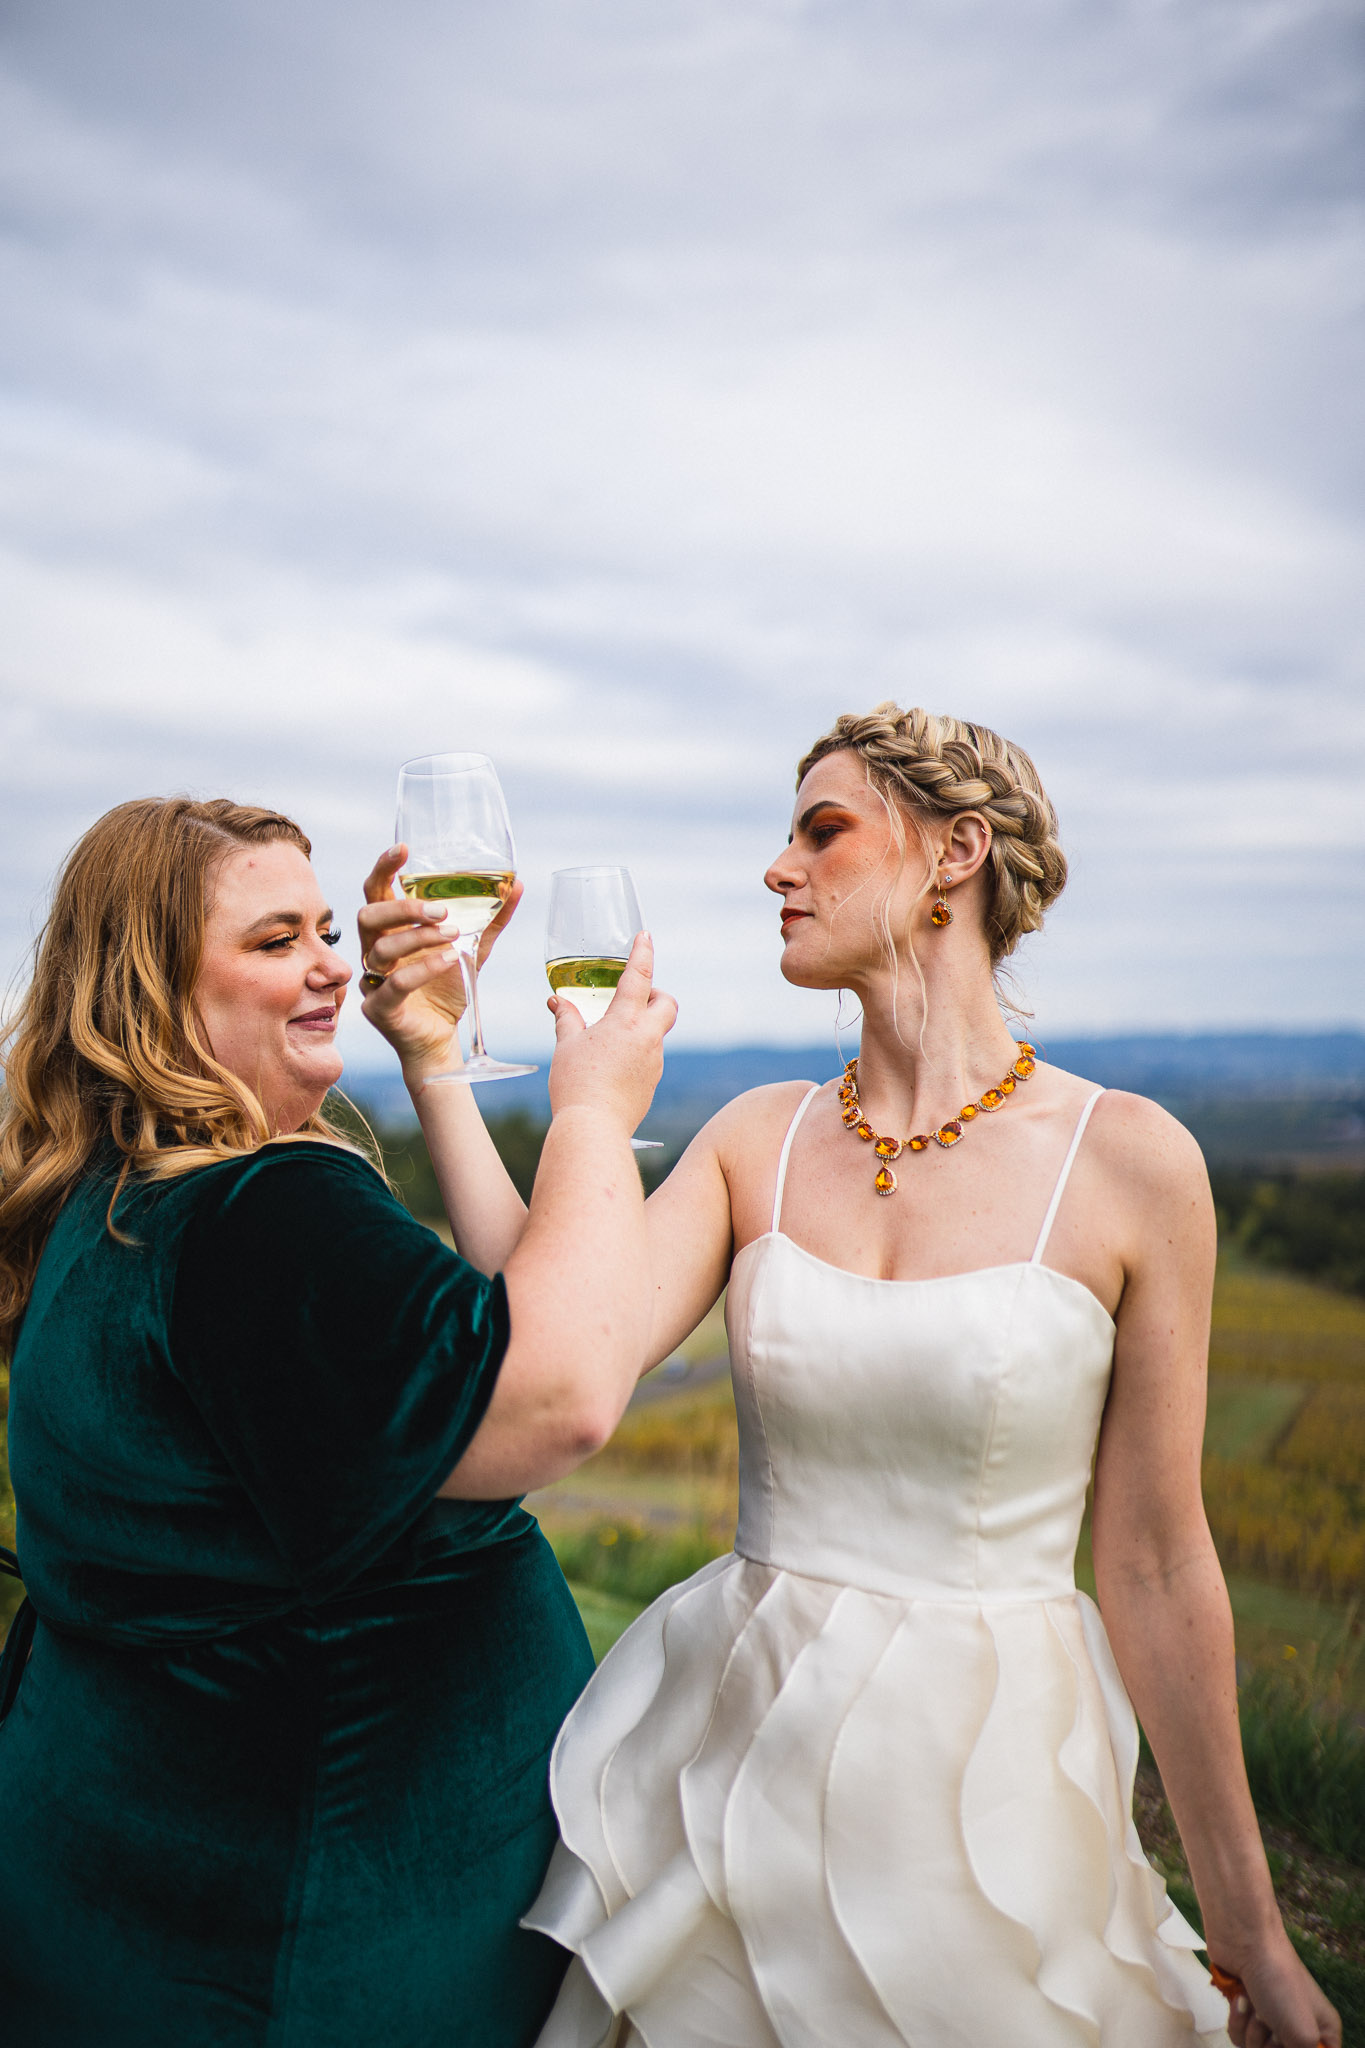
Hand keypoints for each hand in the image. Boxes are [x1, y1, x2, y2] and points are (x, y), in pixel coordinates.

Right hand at [356, 844, 521, 1080]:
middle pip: (369, 915)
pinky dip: (423, 969)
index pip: (376, 892)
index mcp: (390, 931)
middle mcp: (375, 951)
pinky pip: (393, 984)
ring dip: (419, 937)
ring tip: (454, 936)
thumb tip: (518, 883)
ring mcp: (373, 981)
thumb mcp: (474, 950)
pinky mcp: (380, 1010)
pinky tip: (449, 961)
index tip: (403, 848)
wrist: (443, 1040)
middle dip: (404, 907)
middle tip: (441, 911)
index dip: (384, 868)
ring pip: (381, 948)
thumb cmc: (448, 989)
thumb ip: (491, 919)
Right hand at [547, 931, 676, 1134]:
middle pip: (668, 1004)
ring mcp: (654, 1062)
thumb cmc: (576, 1084)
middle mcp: (647, 1038)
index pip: (640, 977)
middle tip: (636, 997)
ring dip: (642, 1026)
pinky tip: (613, 1064)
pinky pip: (650, 1058)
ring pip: (657, 1033)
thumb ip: (566, 1019)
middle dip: (657, 994)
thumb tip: (558, 1002)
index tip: (646, 936)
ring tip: (610, 1037)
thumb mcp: (566, 1046)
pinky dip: (637, 1052)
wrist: (594, 1129)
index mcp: (626, 1022)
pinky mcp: (652, 1083)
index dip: (643, 953)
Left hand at [1214, 1937, 1339, 2047]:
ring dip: (1251, 2031)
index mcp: (1323, 2030)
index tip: (1289, 2043)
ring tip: (1255, 2005)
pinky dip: (1237, 2020)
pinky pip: (1239, 2035)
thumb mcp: (1303, 2033)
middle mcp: (1299, 2025)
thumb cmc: (1280, 1981)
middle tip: (1272, 2021)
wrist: (1245, 1940)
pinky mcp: (1248, 2008)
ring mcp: (1273, 2016)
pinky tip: (1240, 1998)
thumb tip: (1286, 2046)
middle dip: (1271, 2045)